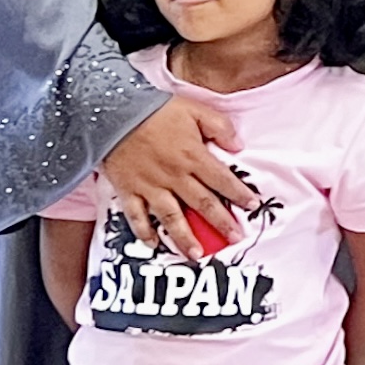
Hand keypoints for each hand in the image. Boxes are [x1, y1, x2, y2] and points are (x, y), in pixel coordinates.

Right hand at [102, 95, 252, 259]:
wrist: (112, 111)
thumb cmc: (155, 109)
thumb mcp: (195, 109)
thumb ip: (220, 127)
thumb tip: (239, 146)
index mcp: (193, 156)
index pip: (222, 180)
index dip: (239, 194)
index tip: (252, 206)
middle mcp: (174, 176)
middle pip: (202, 204)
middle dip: (220, 223)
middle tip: (234, 239)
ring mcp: (150, 186)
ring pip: (171, 217)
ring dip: (185, 237)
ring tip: (198, 255)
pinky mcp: (128, 190)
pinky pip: (136, 216)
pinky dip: (144, 232)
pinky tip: (153, 244)